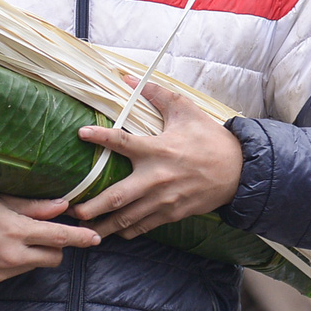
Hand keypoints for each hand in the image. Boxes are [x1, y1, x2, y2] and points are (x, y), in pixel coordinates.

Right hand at [0, 193, 99, 286]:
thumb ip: (33, 206)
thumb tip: (63, 206)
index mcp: (14, 230)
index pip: (58, 236)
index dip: (80, 237)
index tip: (96, 237)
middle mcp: (10, 255)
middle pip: (54, 256)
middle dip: (56, 245)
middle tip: (43, 231)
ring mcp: (1, 272)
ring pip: (36, 265)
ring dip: (35, 253)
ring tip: (14, 237)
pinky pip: (16, 272)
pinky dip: (15, 261)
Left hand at [73, 81, 243, 238]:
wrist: (239, 170)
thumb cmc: (210, 139)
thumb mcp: (185, 110)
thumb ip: (156, 94)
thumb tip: (128, 78)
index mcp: (158, 149)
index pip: (123, 142)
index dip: (101, 137)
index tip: (81, 134)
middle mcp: (157, 177)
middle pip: (117, 196)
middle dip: (92, 206)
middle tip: (72, 210)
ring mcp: (164, 200)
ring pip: (127, 218)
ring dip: (104, 225)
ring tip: (84, 229)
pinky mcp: (172, 213)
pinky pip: (144, 226)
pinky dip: (127, 231)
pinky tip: (113, 232)